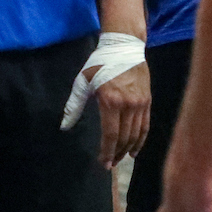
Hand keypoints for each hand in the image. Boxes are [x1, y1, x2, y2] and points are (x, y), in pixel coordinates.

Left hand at [61, 31, 149, 167]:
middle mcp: (128, 105)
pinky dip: (141, 139)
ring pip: (136, 134)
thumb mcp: (83, 81)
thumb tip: (64, 126)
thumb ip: (74, 106)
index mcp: (110, 101)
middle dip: (117, 154)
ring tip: (121, 159)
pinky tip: (135, 148)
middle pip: (124, 137)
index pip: (111, 134)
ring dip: (129, 149)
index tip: (103, 163)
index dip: (107, 151)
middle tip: (110, 164)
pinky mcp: (148, 101)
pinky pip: (145, 126)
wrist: (124, 47)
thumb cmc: (100, 63)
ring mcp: (140, 104)